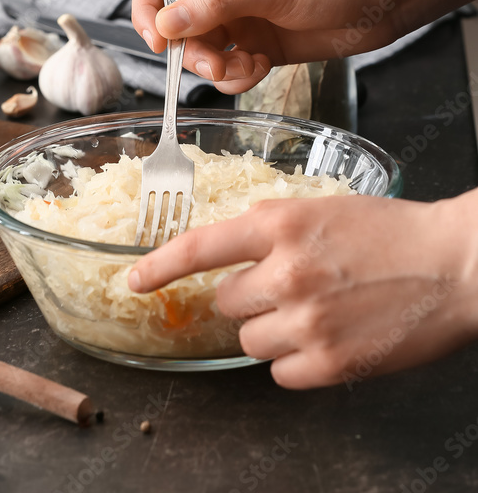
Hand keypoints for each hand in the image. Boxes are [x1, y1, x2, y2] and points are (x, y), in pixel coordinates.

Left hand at [128, 192, 477, 388]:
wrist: (454, 265)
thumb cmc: (392, 232)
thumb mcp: (324, 210)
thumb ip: (274, 230)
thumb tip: (234, 254)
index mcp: (281, 223)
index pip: (201, 246)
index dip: (160, 266)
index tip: (135, 281)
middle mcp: (285, 270)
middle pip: (226, 301)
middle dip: (250, 296)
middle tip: (293, 286)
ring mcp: (306, 319)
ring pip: (249, 339)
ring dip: (273, 329)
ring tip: (318, 311)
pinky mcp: (328, 361)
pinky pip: (279, 371)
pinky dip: (298, 360)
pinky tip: (330, 337)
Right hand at [132, 0, 398, 93]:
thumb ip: (215, 6)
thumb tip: (165, 25)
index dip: (146, 8)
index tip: (157, 42)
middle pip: (176, 26)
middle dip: (191, 52)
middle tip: (216, 65)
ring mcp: (238, 21)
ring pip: (201, 53)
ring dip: (216, 70)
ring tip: (248, 68)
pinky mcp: (256, 49)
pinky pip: (227, 71)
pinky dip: (237, 78)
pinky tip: (261, 69)